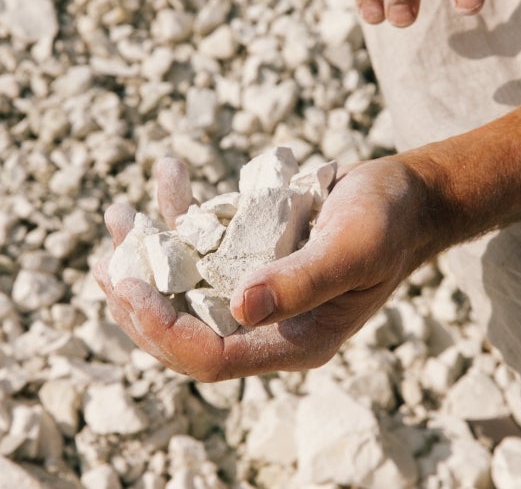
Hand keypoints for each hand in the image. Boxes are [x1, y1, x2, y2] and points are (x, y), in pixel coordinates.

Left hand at [94, 156, 437, 381]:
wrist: (403, 197)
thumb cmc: (388, 222)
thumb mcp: (353, 248)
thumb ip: (303, 281)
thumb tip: (241, 309)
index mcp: (295, 341)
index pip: (212, 357)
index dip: (164, 329)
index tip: (128, 285)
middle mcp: (269, 323)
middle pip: (185, 328)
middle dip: (138, 298)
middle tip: (107, 260)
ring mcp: (257, 288)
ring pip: (185, 285)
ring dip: (146, 252)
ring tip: (118, 216)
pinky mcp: (253, 254)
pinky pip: (206, 242)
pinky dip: (180, 211)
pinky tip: (170, 173)